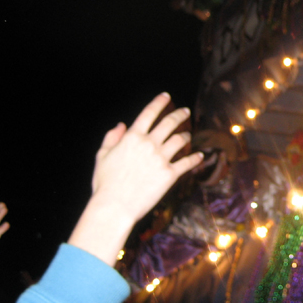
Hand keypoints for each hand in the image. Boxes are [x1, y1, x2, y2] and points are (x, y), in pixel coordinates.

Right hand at [68, 93, 203, 265]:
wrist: (114, 206)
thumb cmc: (105, 183)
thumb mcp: (102, 156)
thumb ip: (111, 138)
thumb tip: (121, 124)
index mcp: (132, 137)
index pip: (149, 113)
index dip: (158, 102)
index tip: (166, 96)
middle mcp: (149, 144)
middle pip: (169, 123)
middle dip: (179, 114)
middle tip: (185, 111)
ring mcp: (161, 159)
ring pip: (180, 140)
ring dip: (186, 136)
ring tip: (188, 135)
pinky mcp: (170, 174)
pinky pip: (187, 163)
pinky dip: (195, 158)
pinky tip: (200, 156)